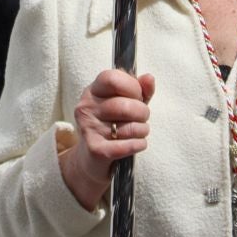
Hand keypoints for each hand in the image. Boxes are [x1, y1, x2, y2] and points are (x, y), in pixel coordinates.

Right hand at [59, 69, 153, 209]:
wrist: (90, 158)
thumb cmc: (111, 124)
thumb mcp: (124, 102)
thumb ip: (139, 90)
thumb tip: (149, 78)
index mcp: (93, 91)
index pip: (113, 79)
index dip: (133, 87)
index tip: (138, 96)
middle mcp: (87, 107)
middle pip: (124, 105)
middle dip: (142, 112)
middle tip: (143, 118)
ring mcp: (89, 128)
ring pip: (129, 127)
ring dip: (142, 130)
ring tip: (140, 132)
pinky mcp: (95, 150)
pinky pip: (127, 145)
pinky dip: (139, 144)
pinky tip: (139, 143)